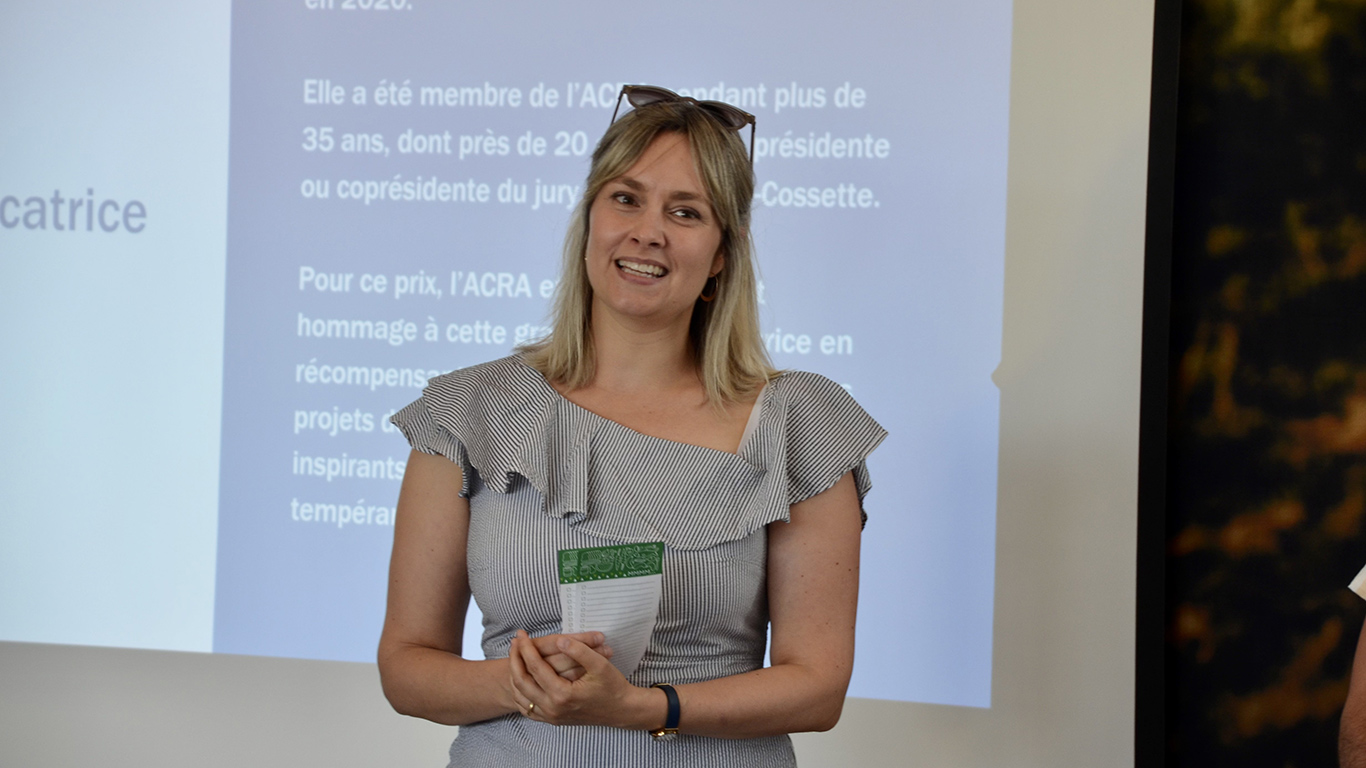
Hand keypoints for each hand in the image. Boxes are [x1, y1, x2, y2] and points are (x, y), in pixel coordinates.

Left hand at [509, 629, 645, 727]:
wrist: (622, 710)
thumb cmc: (613, 687)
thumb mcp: (600, 664)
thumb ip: (579, 650)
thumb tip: (559, 640)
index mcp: (562, 694)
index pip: (535, 667)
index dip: (526, 648)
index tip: (521, 634)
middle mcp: (553, 708)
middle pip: (522, 682)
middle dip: (514, 659)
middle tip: (514, 642)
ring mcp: (551, 716)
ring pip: (521, 697)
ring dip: (514, 676)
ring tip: (515, 657)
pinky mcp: (553, 720)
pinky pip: (527, 709)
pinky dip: (520, 694)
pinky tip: (521, 680)